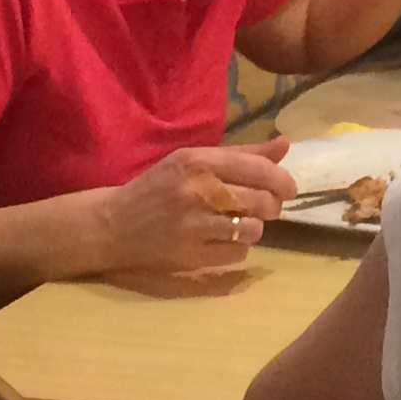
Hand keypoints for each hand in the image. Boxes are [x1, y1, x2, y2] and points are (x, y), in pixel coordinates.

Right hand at [100, 138, 295, 272]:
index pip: (258, 168)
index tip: (288, 187)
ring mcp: (192, 225)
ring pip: (252, 229)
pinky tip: (224, 240)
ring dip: (254, 228)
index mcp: (198, 162)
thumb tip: (285, 144)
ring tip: (241, 224)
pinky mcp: (189, 255)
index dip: (282, 179)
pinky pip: (237, 254)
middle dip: (272, 205)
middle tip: (266, 207)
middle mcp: (197, 191)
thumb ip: (242, 154)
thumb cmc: (158, 187)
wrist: (112, 225)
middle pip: (262, 200)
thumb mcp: (194, 160)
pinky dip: (238, 248)